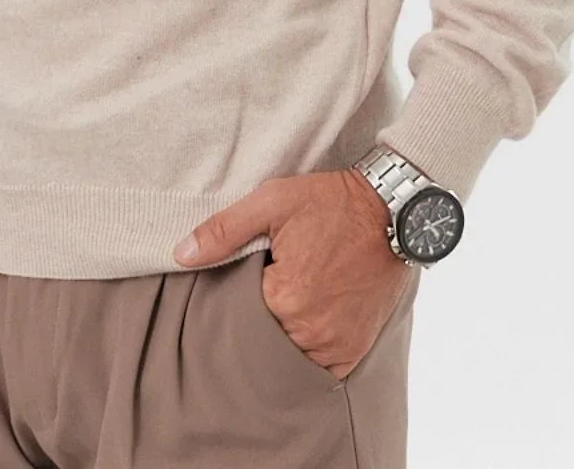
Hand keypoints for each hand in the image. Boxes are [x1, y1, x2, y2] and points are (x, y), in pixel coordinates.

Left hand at [172, 167, 418, 379]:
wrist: (393, 210)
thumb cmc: (330, 203)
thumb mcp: (272, 202)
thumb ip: (224, 231)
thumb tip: (180, 256)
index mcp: (284, 300)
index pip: (237, 320)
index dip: (232, 303)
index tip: (238, 285)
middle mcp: (311, 333)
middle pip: (263, 344)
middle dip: (254, 327)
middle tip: (260, 295)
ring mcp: (336, 347)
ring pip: (289, 361)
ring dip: (280, 344)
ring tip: (281, 311)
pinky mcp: (354, 351)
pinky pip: (320, 370)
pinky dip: (307, 357)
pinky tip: (300, 331)